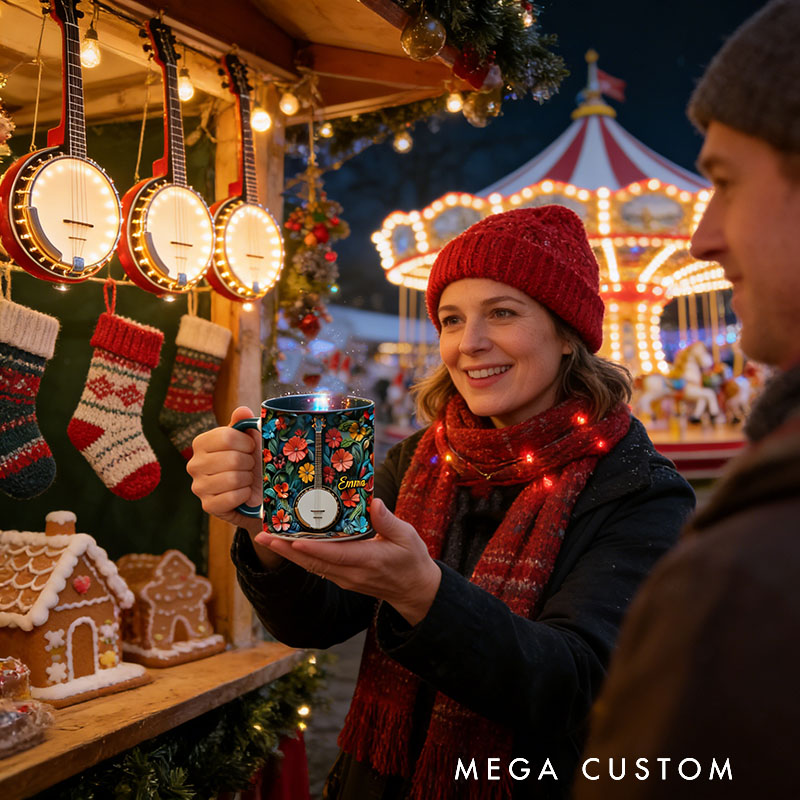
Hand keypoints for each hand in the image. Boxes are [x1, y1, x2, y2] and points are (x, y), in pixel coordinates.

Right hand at [187, 407, 281, 567]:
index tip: (252, 447)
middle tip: (250, 466)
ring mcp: (198, 486)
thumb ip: (244, 423)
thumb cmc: (250, 461)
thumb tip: (242, 410)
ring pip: (232, 479)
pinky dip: (244, 495)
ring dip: (248, 479)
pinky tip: (245, 493)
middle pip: (231, 459)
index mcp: (201, 443)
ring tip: (247, 478)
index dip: (247, 442)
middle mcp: (194, 464)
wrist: (256, 492)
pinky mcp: (207, 506)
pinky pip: (231, 498)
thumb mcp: (249, 439)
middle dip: (249, 463)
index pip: (226, 436)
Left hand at [256, 498, 441, 625]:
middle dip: (287, 550)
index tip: (292, 540)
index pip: (335, 555)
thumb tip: (374, 502)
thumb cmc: (412, 560)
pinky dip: (300, 557)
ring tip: (267, 539)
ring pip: (311, 566)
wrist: (414, 590)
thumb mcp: (407, 536)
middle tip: (264, 537)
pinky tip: (288, 546)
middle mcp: (352, 573)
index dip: (312, 548)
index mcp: (369, 560)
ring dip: (288, 554)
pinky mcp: (342, 578)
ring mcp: (345, 578)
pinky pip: (317, 568)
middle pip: (314, 562)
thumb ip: (388, 520)